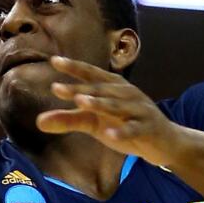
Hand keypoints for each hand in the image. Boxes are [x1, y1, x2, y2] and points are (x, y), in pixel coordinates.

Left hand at [36, 56, 183, 166]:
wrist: (164, 142)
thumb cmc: (125, 125)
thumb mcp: (95, 123)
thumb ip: (69, 120)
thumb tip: (39, 121)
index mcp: (113, 87)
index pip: (90, 74)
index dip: (73, 67)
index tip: (54, 61)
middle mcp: (126, 93)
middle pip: (100, 88)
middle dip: (79, 88)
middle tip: (57, 88)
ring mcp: (139, 110)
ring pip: (117, 105)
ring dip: (99, 103)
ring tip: (81, 102)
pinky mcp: (148, 128)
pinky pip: (133, 129)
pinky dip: (122, 130)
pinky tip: (110, 134)